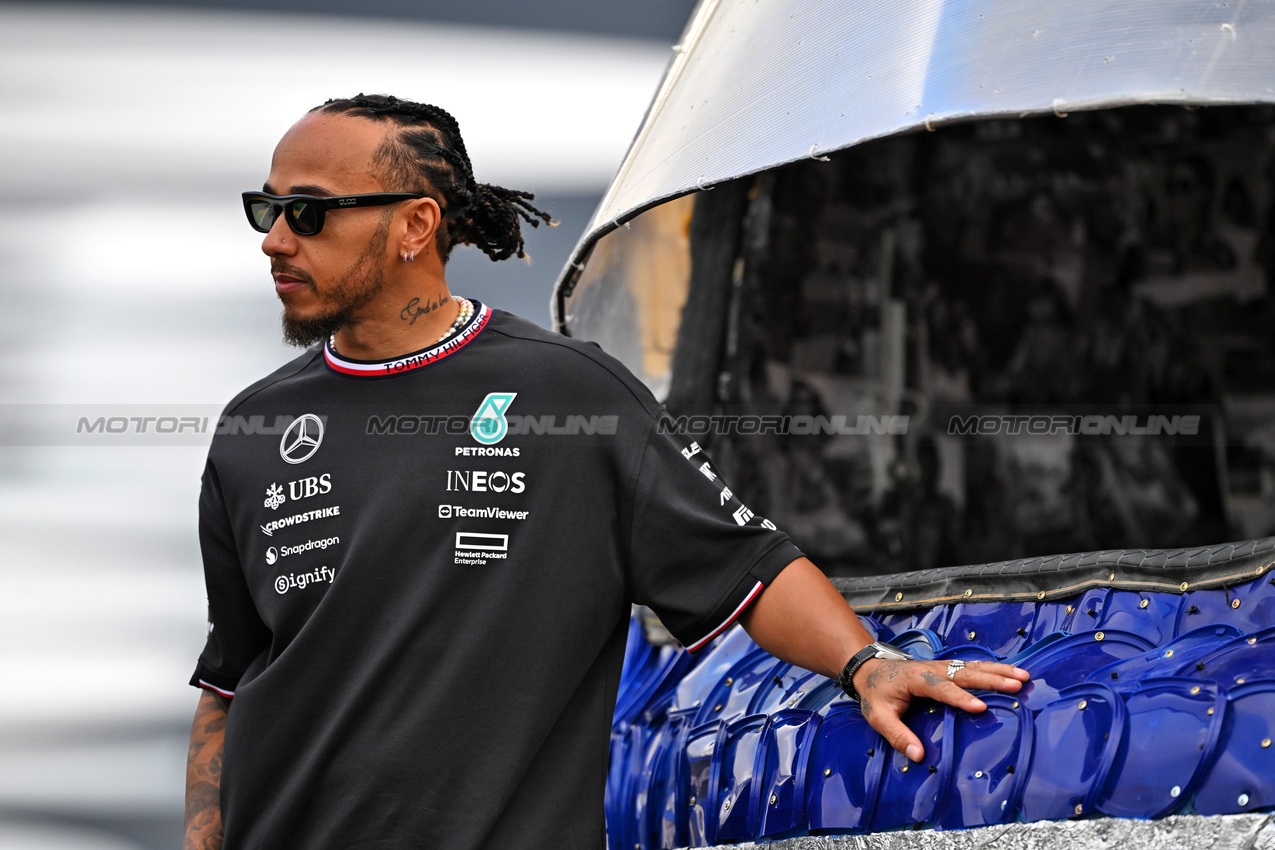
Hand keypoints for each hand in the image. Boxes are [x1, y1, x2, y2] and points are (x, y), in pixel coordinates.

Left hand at [852, 658, 1028, 761]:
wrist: (870, 669)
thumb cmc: (876, 693)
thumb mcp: (879, 716)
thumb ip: (897, 735)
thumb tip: (918, 756)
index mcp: (916, 679)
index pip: (941, 688)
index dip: (960, 698)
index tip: (980, 707)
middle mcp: (932, 669)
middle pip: (965, 673)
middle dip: (992, 679)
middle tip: (1016, 685)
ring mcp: (942, 667)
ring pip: (973, 667)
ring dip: (999, 671)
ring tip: (1023, 676)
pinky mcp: (947, 668)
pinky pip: (972, 667)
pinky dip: (993, 668)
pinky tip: (1012, 671)